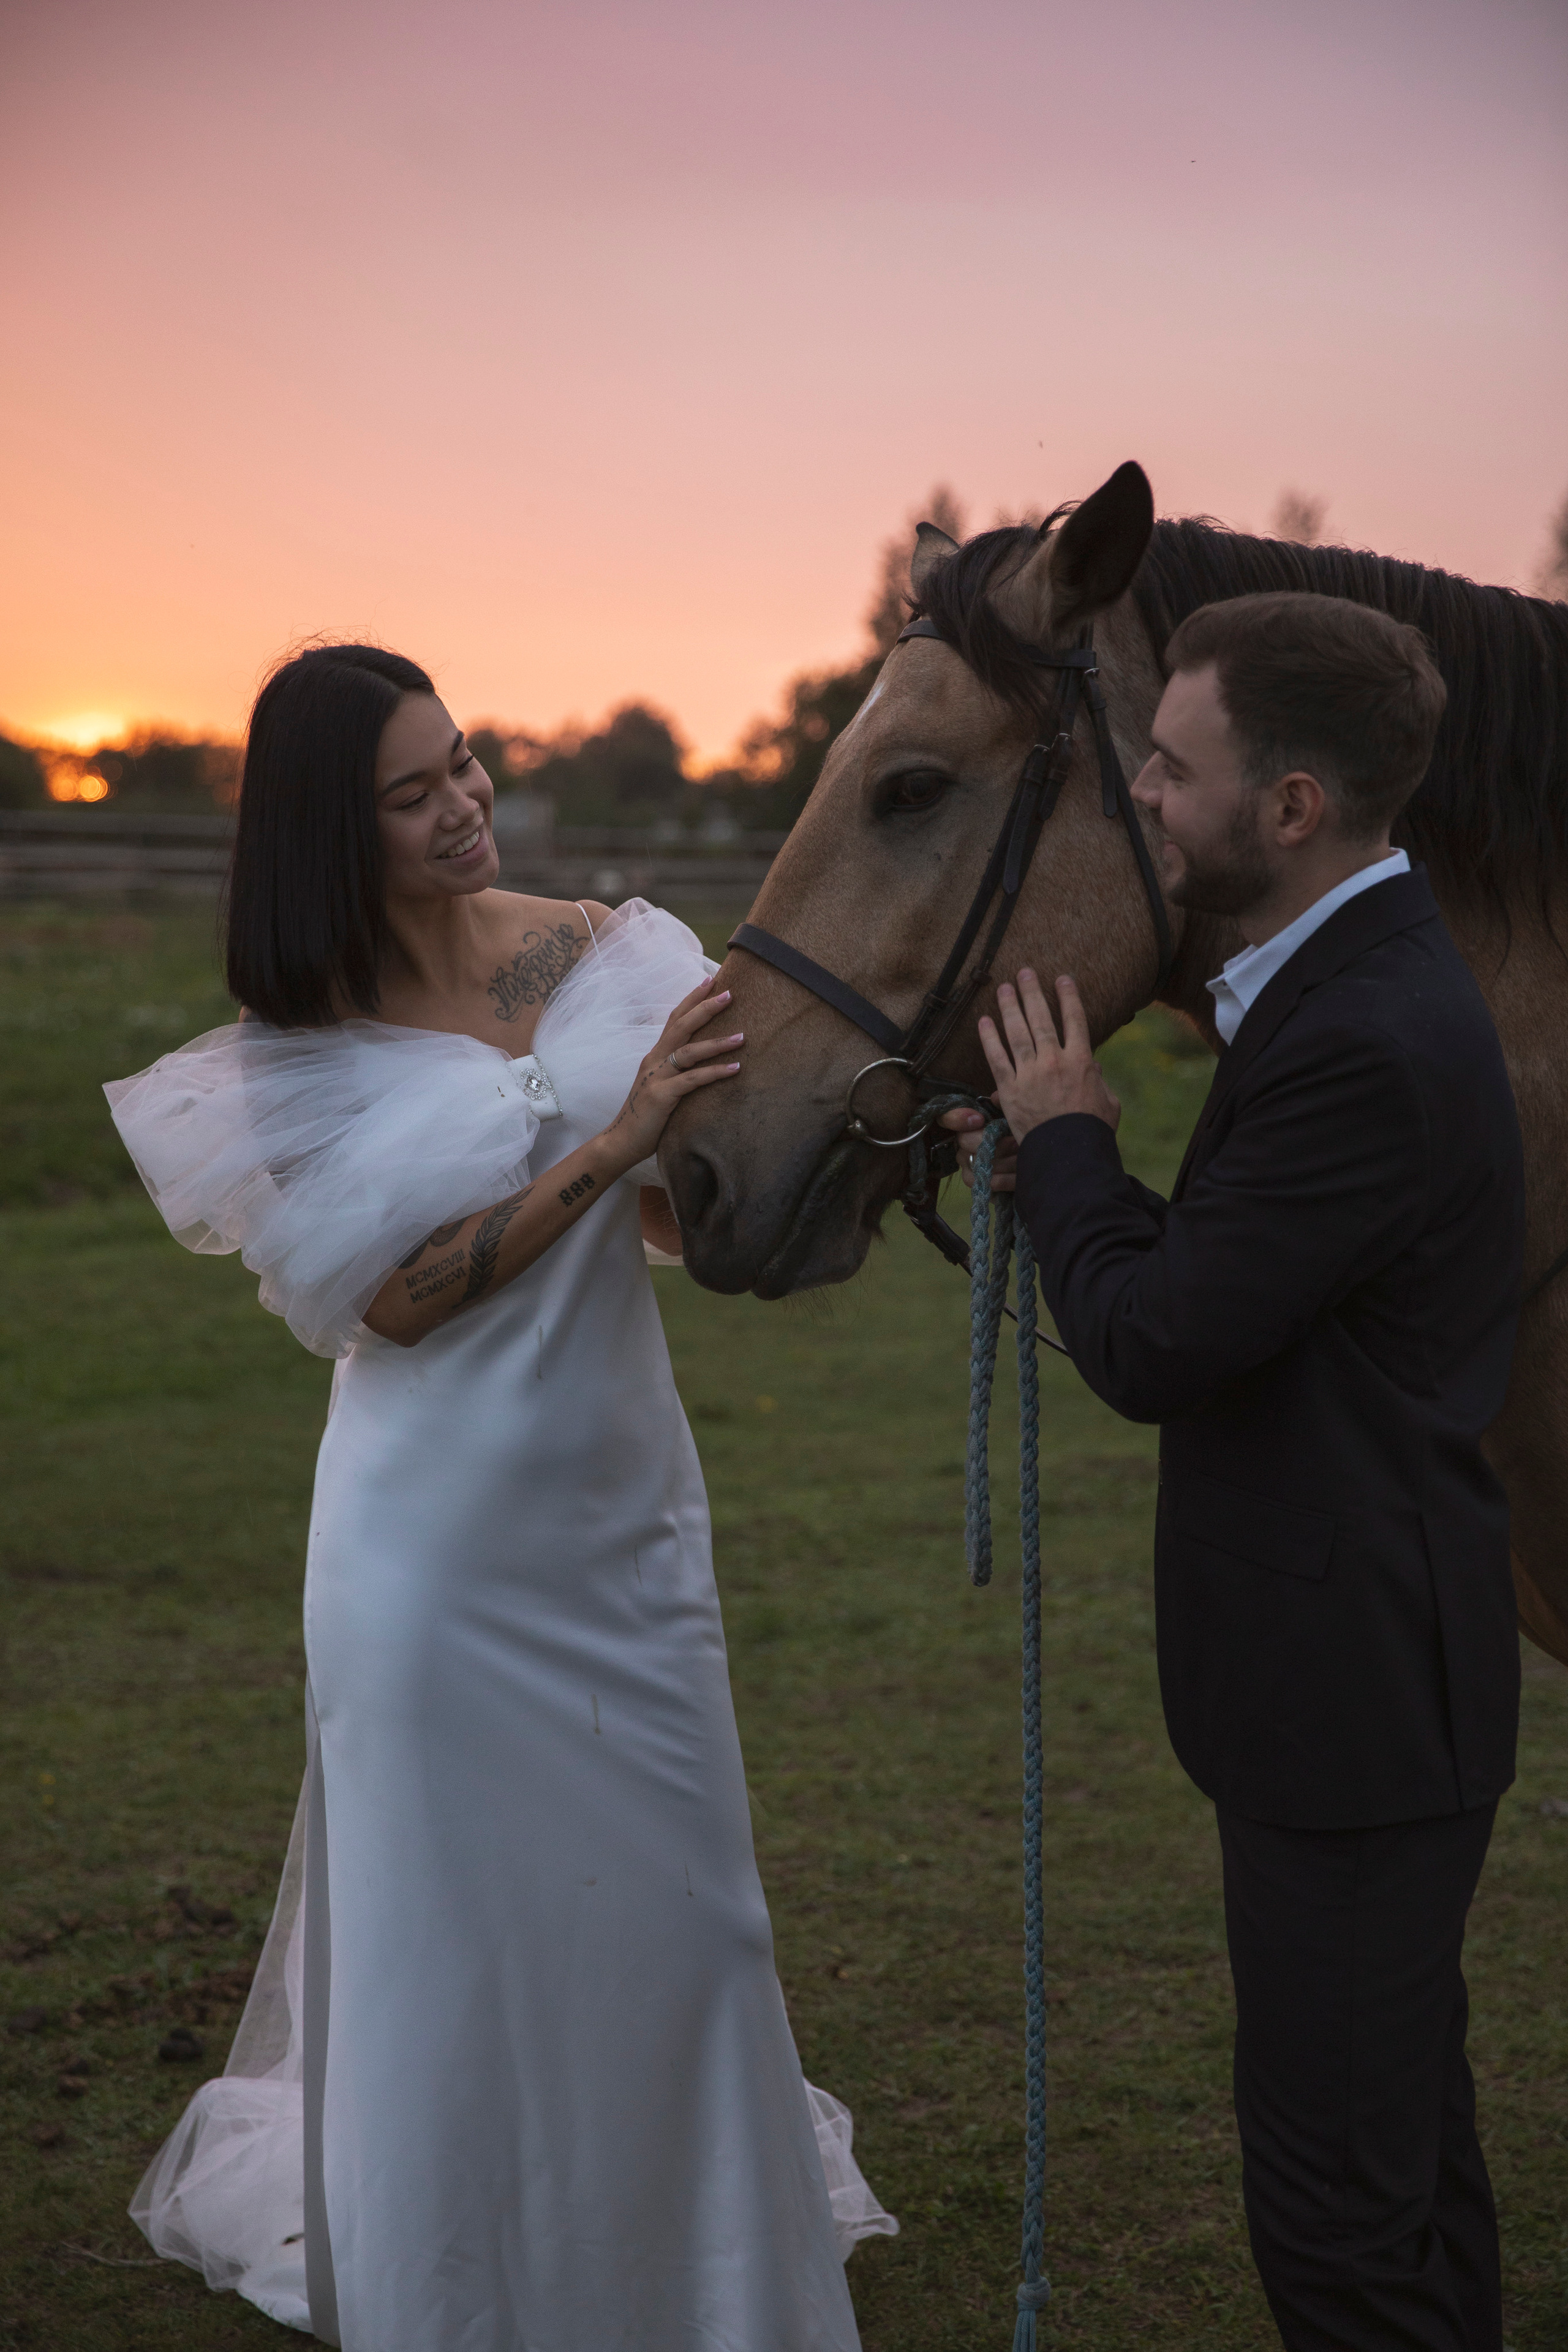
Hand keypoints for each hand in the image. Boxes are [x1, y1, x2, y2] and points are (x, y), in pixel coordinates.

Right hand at [597, 979, 741, 1175]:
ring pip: (689, 1051)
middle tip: (729, 993)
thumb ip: (678, 1072)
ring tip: (743, 1036)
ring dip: (717, 1042)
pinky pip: (693, 1080)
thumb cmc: (647, 1116)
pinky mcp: (662, 1096)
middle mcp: (654, 1060)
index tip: (711, 980)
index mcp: (655, 1055)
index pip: (675, 1019)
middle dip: (705, 1007)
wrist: (621, 1142)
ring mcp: (656, 1077)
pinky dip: (715, 1072)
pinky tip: (735, 1068)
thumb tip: (702, 1062)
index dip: (692, 998)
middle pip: (681, 1025)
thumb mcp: (662, 1086)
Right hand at [938, 1103, 1017, 1191]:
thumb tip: (995, 1098)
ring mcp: (969, 1167)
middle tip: (1014, 1141)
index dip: (958, 1118)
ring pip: (975, 1162)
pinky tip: (1019, 1175)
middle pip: (964, 1140)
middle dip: (991, 1141)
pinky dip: (1005, 1179)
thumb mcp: (1017, 1119)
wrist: (1038, 1167)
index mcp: (971, 1126)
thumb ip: (1006, 1106)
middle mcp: (965, 1146)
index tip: (979, 1119)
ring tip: (1021, 1156)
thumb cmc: (1025, 1139)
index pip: (949, 1118)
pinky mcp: (979, 1187)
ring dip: (1003, 1161)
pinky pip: (984, 1183)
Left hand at [977, 970, 1119, 1142]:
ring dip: (1009, 1006)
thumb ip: (1100, 1083)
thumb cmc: (1092, 1132)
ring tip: (1003, 988)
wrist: (1068, 1154)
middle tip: (1024, 973)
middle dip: (1032, 992)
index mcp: (1082, 1061)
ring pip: (1017, 1032)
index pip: (1075, 1020)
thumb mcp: (1108, 1103)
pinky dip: (989, 1038)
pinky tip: (984, 1021)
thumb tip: (1095, 1068)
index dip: (1068, 997)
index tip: (1062, 979)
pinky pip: (997, 1058)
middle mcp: (1055, 1061)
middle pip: (1042, 1018)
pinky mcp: (1011, 1090)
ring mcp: (1031, 1073)